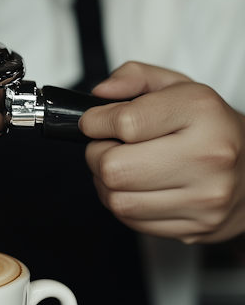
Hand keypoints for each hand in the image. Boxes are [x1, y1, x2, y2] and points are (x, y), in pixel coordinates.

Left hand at [79, 61, 244, 243]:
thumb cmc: (209, 127)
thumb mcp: (178, 87)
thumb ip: (135, 77)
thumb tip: (102, 94)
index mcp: (201, 112)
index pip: (126, 123)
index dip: (97, 122)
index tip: (95, 122)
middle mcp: (207, 156)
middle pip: (113, 168)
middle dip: (98, 156)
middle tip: (108, 147)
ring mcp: (203, 198)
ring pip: (117, 200)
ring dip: (106, 184)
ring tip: (124, 168)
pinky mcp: (196, 227)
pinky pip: (131, 221)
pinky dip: (123, 205)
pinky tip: (138, 189)